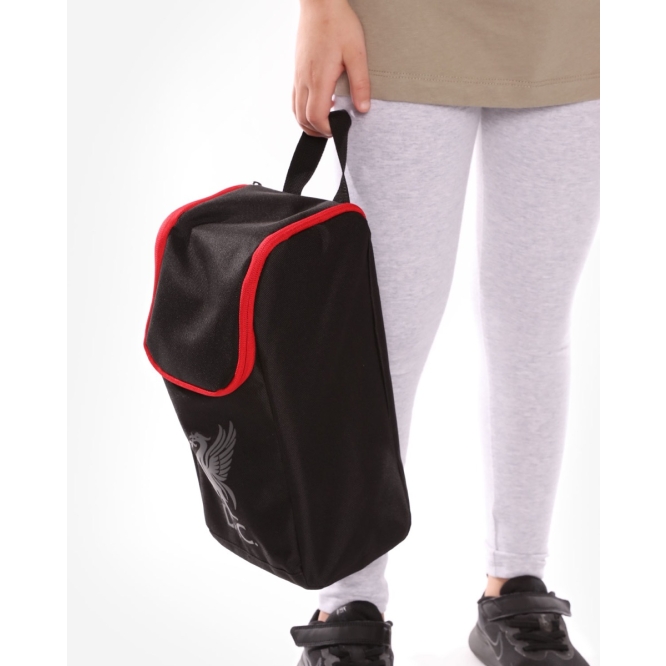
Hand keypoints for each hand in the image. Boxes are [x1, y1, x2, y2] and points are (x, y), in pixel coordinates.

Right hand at [293, 0, 370, 136]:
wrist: (320, 3)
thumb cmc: (338, 23)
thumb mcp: (357, 53)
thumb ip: (360, 84)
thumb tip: (363, 109)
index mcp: (318, 79)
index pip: (316, 117)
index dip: (327, 129)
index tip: (340, 129)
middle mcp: (304, 80)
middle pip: (302, 118)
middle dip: (317, 131)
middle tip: (334, 130)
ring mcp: (298, 76)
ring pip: (295, 110)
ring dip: (308, 122)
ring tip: (326, 123)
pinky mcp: (297, 70)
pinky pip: (294, 98)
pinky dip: (303, 110)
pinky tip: (319, 105)